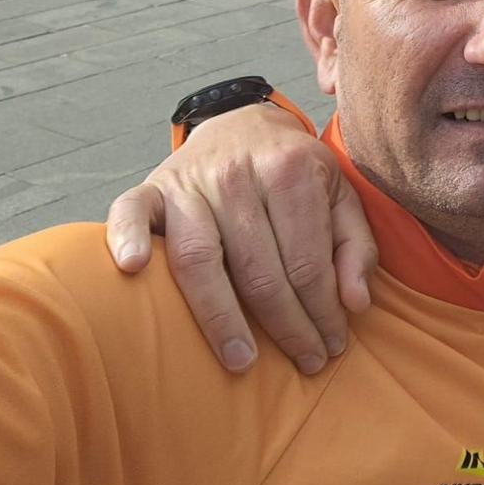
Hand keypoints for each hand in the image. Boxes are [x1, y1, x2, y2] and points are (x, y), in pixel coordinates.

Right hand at [105, 103, 377, 374]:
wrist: (242, 123)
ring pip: (201, 258)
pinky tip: (135, 269)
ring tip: (242, 361)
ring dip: (220, 317)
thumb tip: (356, 304)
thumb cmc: (295, 173)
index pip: (307, 261)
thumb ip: (355, 246)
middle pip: (259, 269)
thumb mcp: (340, 196)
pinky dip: (127, 238)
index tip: (333, 346)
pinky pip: (130, 212)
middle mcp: (239, 174)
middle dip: (286, 326)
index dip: (322, 311)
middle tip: (305, 362)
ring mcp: (190, 182)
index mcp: (291, 171)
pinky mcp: (151, 188)